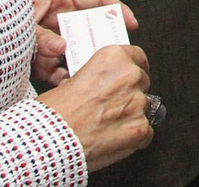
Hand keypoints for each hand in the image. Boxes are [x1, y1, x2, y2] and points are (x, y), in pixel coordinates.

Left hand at [33, 0, 137, 87]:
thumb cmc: (0, 23)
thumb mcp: (24, 24)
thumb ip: (42, 36)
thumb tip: (61, 47)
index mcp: (59, 2)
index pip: (97, 2)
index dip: (117, 11)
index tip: (130, 24)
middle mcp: (59, 23)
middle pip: (91, 31)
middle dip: (100, 44)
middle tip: (111, 56)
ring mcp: (54, 44)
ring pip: (79, 54)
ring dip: (82, 65)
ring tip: (85, 73)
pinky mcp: (45, 64)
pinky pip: (62, 72)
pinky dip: (65, 80)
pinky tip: (66, 84)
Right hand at [38, 43, 155, 171]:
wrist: (52, 141)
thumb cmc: (55, 113)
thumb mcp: (71, 80)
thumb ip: (95, 78)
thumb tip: (101, 85)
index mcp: (113, 58)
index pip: (137, 56)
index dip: (130, 69)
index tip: (126, 77)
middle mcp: (130, 76)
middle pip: (142, 82)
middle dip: (129, 94)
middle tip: (109, 106)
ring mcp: (138, 103)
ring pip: (145, 107)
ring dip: (131, 115)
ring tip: (108, 125)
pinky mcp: (141, 128)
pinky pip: (146, 131)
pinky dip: (134, 137)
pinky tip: (114, 139)